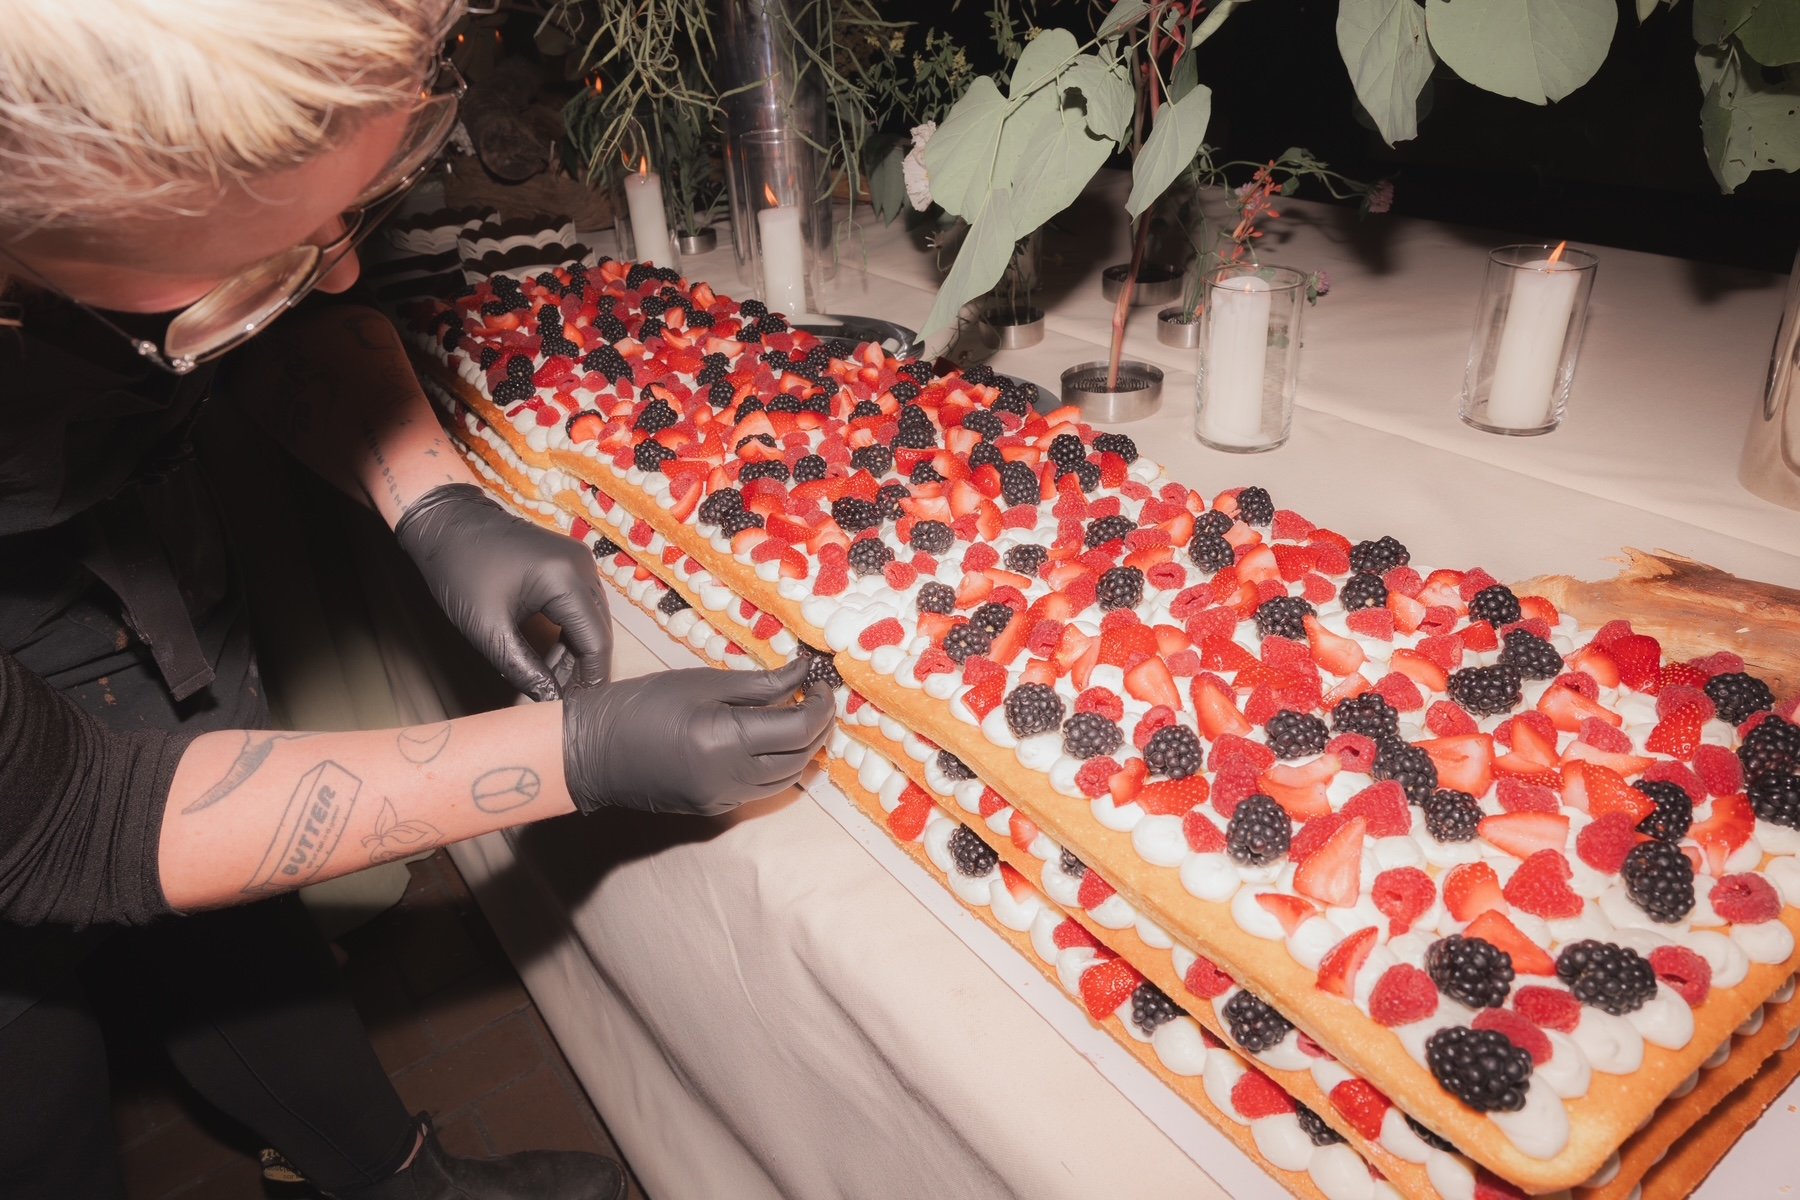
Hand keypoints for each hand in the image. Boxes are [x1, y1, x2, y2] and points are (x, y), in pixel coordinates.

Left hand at [395, 484, 610, 700]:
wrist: (445, 523)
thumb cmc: (459, 570)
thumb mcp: (488, 629)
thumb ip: (524, 669)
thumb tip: (550, 701)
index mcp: (566, 578)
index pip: (596, 641)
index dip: (591, 680)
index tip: (580, 710)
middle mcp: (582, 566)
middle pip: (599, 631)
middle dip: (585, 670)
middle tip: (566, 703)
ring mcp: (578, 562)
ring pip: (591, 621)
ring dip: (577, 654)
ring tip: (555, 685)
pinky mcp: (569, 563)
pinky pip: (580, 606)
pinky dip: (570, 634)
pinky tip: (552, 659)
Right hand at [563, 658, 833, 816]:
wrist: (592, 752)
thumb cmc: (642, 704)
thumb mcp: (701, 683)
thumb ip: (759, 684)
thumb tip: (802, 675)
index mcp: (727, 740)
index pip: (799, 729)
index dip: (822, 706)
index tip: (821, 683)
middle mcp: (731, 778)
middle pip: (800, 758)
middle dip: (818, 727)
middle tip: (816, 698)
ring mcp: (723, 798)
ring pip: (786, 781)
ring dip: (802, 751)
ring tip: (798, 718)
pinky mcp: (713, 808)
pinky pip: (762, 791)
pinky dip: (778, 767)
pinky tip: (770, 742)